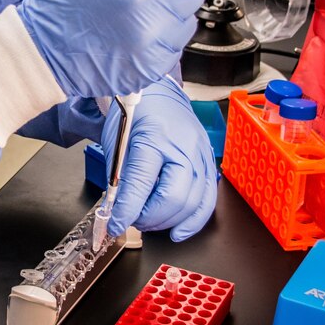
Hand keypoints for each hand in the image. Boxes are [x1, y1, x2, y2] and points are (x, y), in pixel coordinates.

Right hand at [16, 0, 208, 97]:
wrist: (42, 52)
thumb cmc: (59, 2)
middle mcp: (150, 27)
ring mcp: (153, 53)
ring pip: (187, 18)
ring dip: (169, 8)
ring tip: (135, 6)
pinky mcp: (152, 70)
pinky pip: (175, 43)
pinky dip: (161, 33)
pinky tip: (134, 28)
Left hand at [102, 76, 217, 241]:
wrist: (158, 94)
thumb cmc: (135, 114)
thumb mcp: (117, 143)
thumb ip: (119, 179)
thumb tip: (117, 212)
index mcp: (154, 137)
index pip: (141, 185)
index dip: (126, 212)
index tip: (115, 225)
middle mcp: (183, 147)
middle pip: (173, 198)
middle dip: (149, 218)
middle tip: (132, 220)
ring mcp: (201, 155)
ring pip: (192, 204)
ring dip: (168, 222)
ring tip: (149, 221)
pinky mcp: (209, 163)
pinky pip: (207, 200)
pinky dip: (193, 220)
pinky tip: (178, 231)